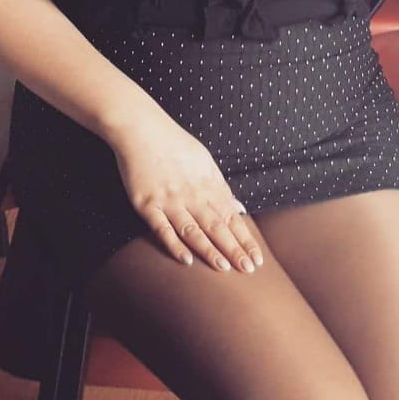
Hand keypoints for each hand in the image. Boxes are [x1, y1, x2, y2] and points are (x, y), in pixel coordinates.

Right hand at [110, 109, 263, 273]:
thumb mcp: (205, 162)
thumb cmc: (175, 145)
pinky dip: (174, 244)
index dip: (245, 240)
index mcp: (209, 184)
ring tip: (223, 268)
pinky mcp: (147, 205)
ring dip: (209, 250)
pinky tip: (186, 259)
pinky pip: (162, 228)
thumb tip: (239, 209)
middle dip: (234, 249)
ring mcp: (169, 200)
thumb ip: (222, 187)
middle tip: (248, 269)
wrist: (142, 130)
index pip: (232, 218)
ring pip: (193, 230)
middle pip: (217, 227)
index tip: (257, 258)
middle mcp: (192, 195)